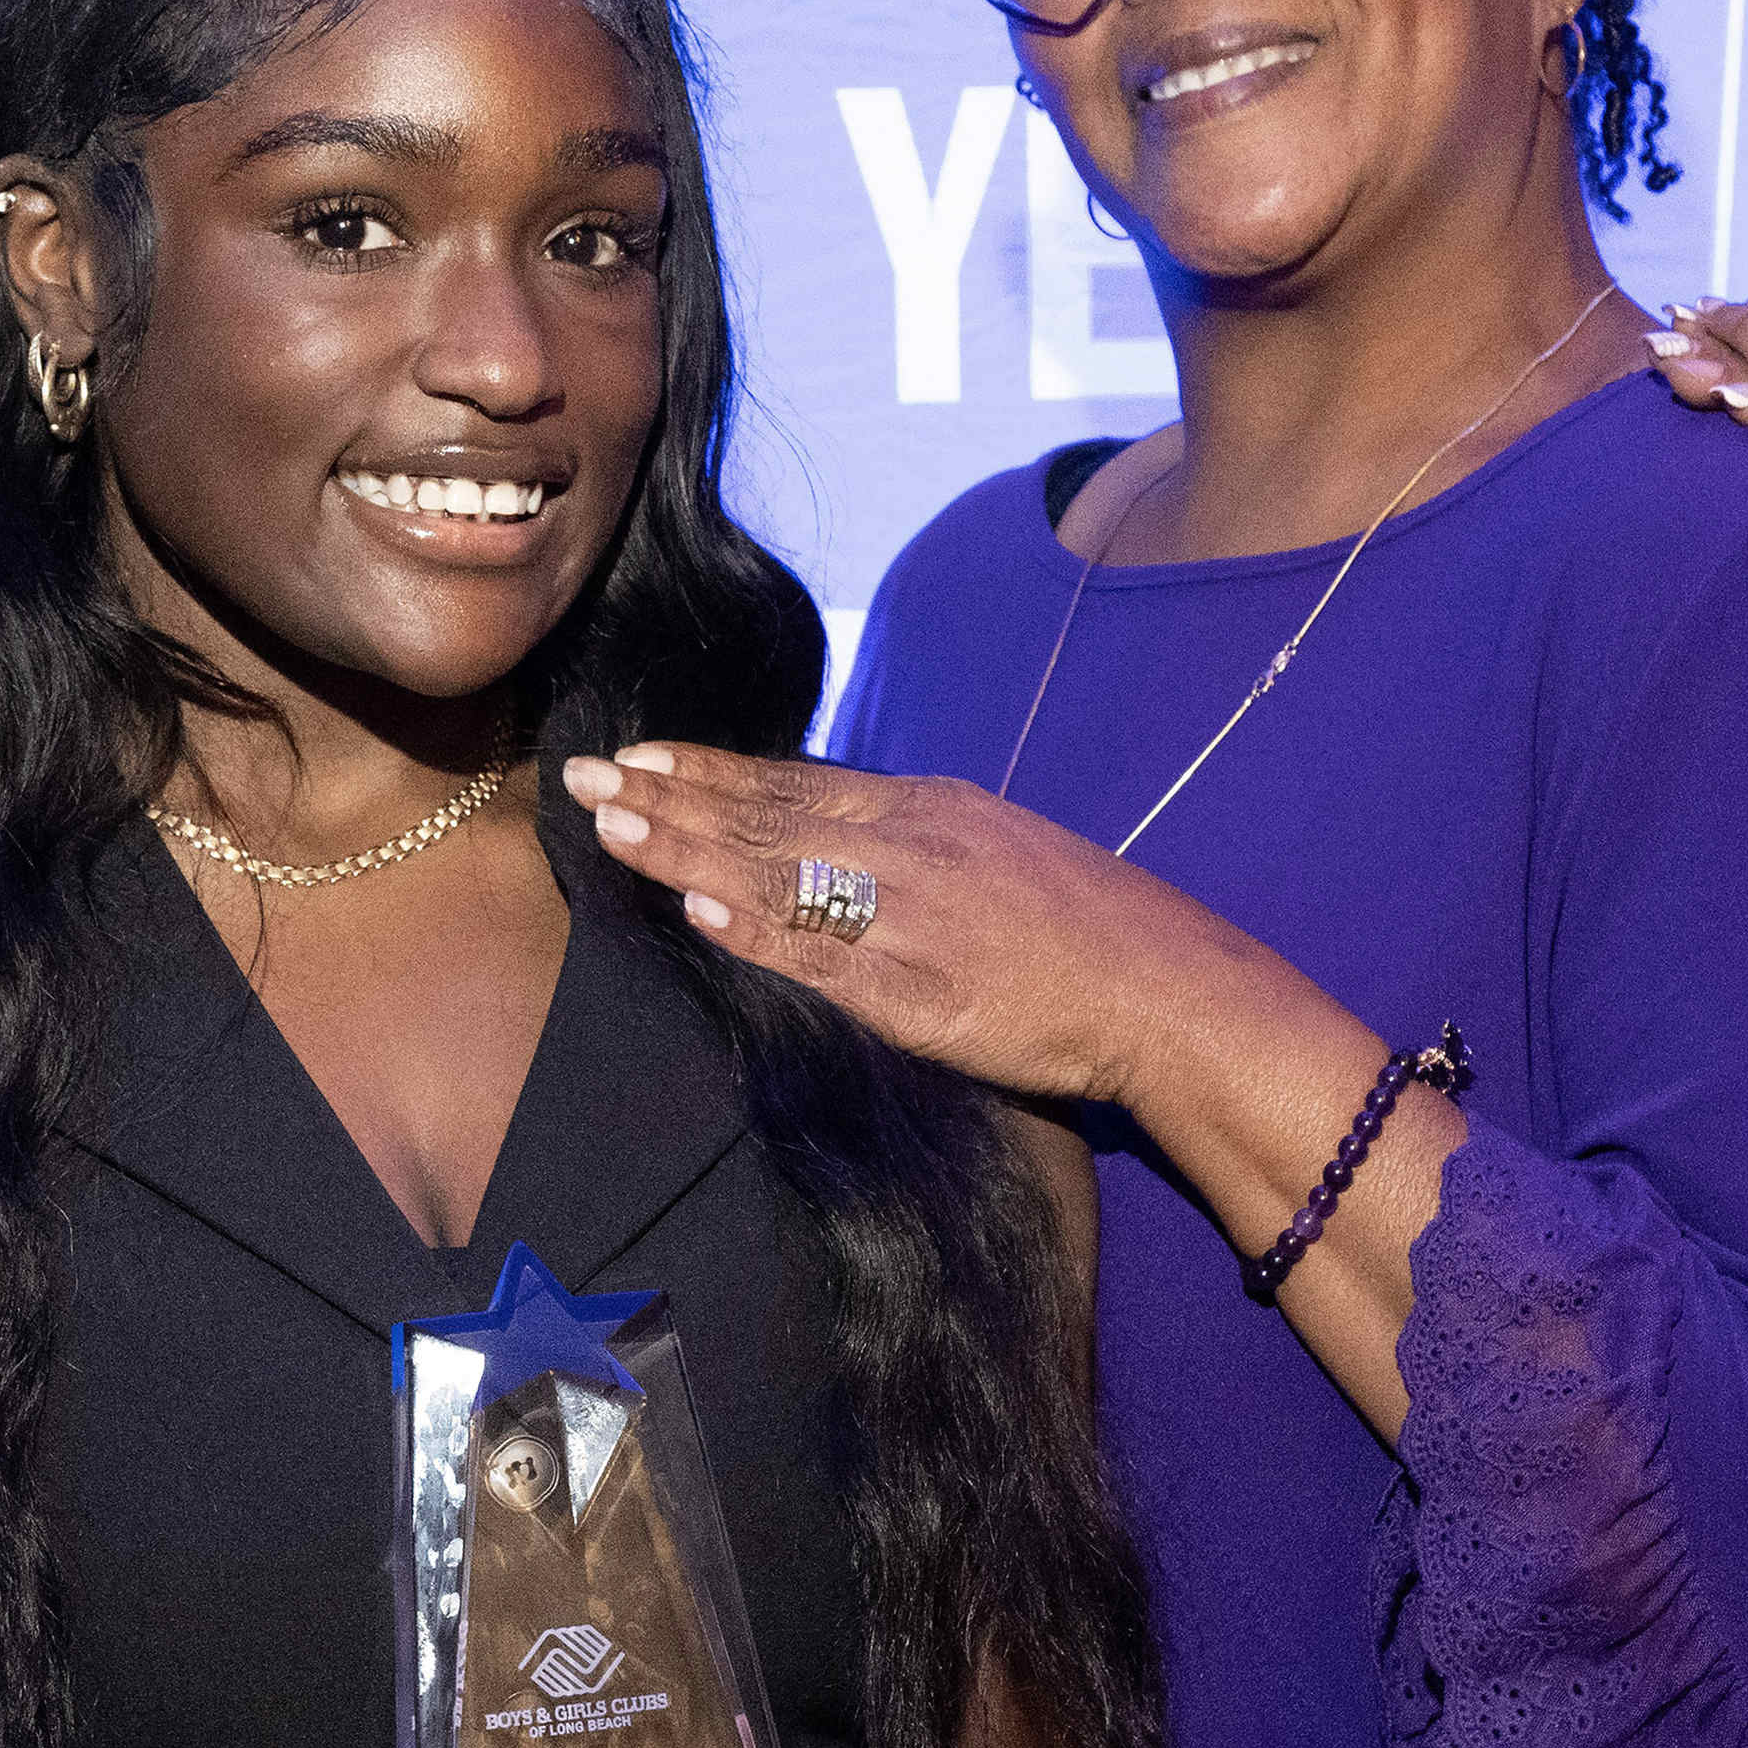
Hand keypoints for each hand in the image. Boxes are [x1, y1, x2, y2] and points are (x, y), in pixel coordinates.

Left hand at [557, 743, 1269, 1111]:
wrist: (1164, 989)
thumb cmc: (1086, 927)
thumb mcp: (999, 846)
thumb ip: (916, 837)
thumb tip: (837, 829)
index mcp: (928, 810)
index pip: (794, 781)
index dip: (708, 770)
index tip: (640, 756)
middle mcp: (912, 847)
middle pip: (767, 814)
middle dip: (668, 796)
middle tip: (584, 776)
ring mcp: (911, 917)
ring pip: (778, 872)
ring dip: (685, 849)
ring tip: (611, 826)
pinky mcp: (918, 991)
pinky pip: (819, 956)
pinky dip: (754, 928)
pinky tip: (694, 906)